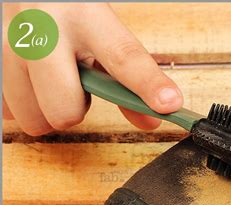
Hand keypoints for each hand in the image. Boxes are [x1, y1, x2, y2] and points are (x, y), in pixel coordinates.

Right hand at [2, 3, 182, 134]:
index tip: (169, 105)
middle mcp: (42, 27)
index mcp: (85, 15)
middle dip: (74, 110)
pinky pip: (9, 112)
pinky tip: (32, 79)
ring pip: (33, 118)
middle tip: (76, 88)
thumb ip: (129, 78)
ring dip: (48, 109)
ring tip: (53, 79)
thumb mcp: (103, 34)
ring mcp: (8, 44)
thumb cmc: (70, 13)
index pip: (122, 56)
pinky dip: (26, 103)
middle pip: (64, 110)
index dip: (147, 85)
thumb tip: (152, 119)